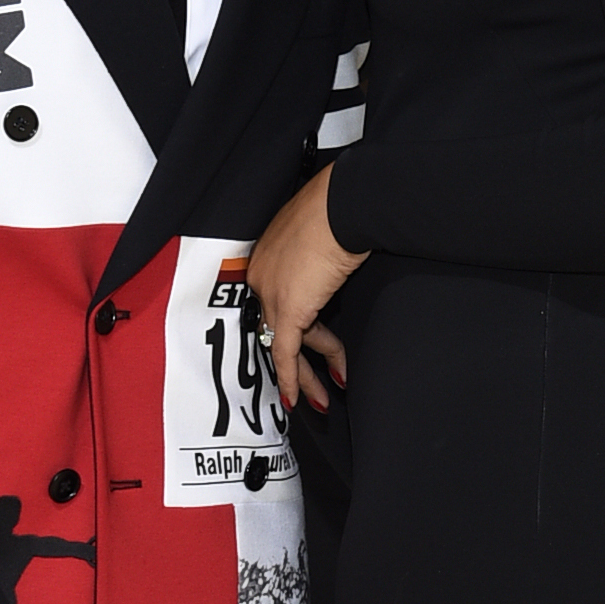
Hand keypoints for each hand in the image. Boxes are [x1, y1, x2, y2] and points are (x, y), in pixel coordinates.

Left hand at [249, 166, 362, 415]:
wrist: (343, 204)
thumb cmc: (338, 208)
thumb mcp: (324, 234)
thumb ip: (319, 257)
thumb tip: (331, 268)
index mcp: (267, 257)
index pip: (275, 303)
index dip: (294, 329)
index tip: (305, 345)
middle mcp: (261, 276)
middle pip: (276, 328)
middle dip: (295, 363)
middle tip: (304, 386)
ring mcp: (271, 294)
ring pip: (284, 347)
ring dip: (307, 378)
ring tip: (322, 399)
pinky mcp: (288, 309)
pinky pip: (286, 354)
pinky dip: (294, 380)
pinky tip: (300, 399)